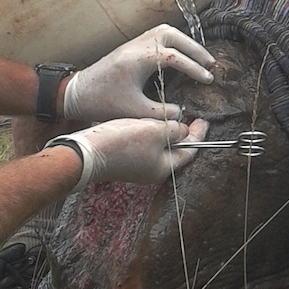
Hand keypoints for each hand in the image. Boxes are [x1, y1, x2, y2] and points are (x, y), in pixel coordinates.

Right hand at [49, 117, 209, 190]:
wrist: (85, 152)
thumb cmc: (122, 142)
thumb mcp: (156, 131)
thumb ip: (175, 130)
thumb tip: (183, 130)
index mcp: (164, 168)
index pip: (190, 151)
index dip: (199, 134)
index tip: (204, 120)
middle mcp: (151, 171)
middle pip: (175, 151)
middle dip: (183, 134)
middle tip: (191, 118)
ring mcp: (136, 167)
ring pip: (159, 148)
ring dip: (166, 134)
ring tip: (171, 118)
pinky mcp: (123, 160)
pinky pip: (144, 147)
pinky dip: (151, 135)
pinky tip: (148, 123)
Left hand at [63, 25, 214, 121]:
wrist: (77, 93)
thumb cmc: (103, 102)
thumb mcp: (135, 111)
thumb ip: (161, 112)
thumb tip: (181, 113)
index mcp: (139, 58)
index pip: (175, 57)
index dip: (195, 68)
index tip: (208, 79)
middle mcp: (138, 45)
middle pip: (174, 36)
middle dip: (195, 49)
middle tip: (210, 64)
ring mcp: (134, 43)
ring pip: (166, 31)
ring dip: (185, 42)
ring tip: (199, 57)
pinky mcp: (131, 46)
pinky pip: (157, 35)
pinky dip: (174, 41)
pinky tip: (180, 55)